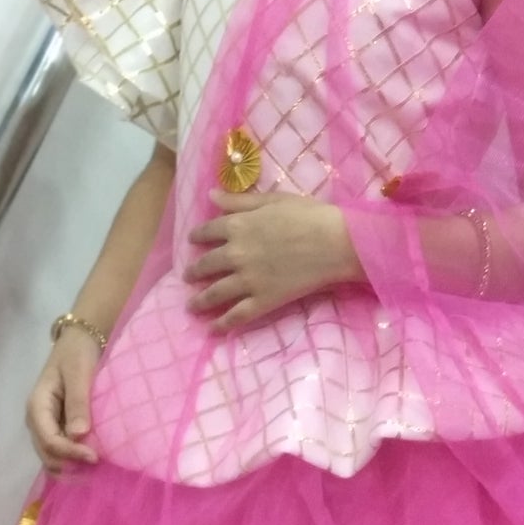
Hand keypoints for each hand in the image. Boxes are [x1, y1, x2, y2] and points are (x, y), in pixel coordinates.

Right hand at [25, 330, 100, 472]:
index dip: (69, 452)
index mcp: (37, 406)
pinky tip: (91, 464)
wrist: (79, 342)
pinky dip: (73, 460)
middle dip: (70, 465)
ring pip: (52, 457)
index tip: (94, 456)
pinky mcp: (58, 427)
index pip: (49, 440)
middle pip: (47, 454)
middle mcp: (37, 420)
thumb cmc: (78, 354)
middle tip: (97, 467)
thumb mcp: (79, 374)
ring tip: (95, 471)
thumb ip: (78, 403)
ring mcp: (47, 426)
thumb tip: (78, 435)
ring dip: (71, 467)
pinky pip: (62, 450)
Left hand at [184, 189, 362, 330]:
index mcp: (237, 226)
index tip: (192, 241)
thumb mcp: (273, 200)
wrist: (335, 242)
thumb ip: (239, 201)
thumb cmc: (309, 215)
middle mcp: (235, 254)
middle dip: (194, 271)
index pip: (207, 231)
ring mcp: (248, 280)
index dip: (197, 236)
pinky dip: (222, 324)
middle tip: (188, 276)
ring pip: (215, 293)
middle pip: (206, 264)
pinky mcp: (263, 300)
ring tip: (191, 306)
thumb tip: (210, 195)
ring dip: (199, 301)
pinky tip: (212, 328)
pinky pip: (236, 316)